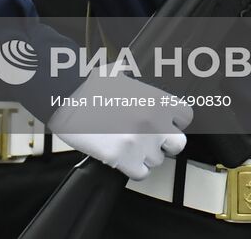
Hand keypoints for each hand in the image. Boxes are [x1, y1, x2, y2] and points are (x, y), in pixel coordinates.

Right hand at [49, 73, 190, 180]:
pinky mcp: (125, 160)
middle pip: (177, 144)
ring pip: (157, 160)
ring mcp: (140, 143)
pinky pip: (141, 173)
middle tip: (148, 138)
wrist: (64, 100)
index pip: (185, 117)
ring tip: (127, 144)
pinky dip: (133, 168)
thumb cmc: (89, 86)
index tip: (164, 123)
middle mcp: (154, 122)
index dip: (173, 121)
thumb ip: (138, 84)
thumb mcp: (120, 76)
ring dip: (144, 155)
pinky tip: (122, 156)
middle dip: (164, 143)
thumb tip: (138, 77)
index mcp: (157, 100)